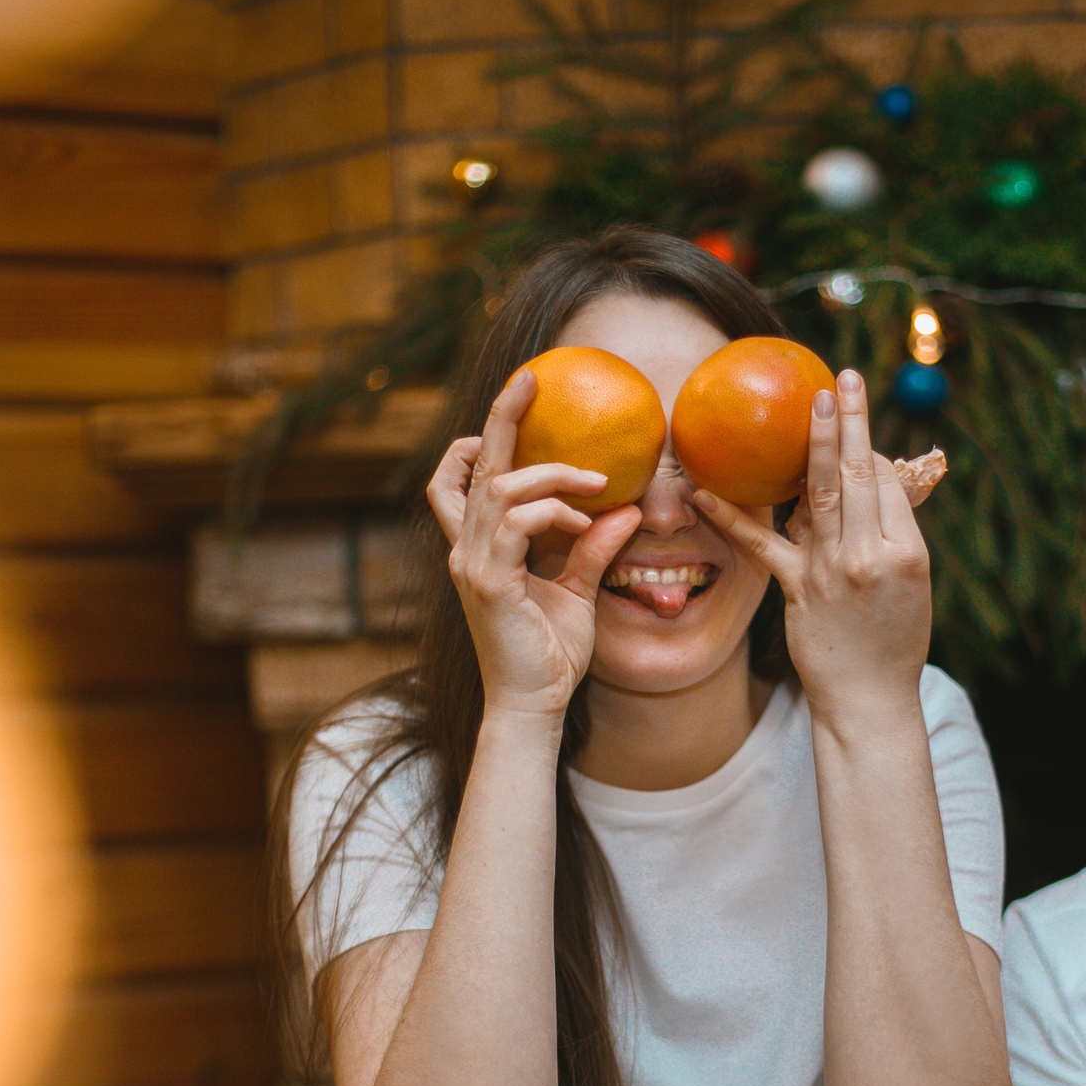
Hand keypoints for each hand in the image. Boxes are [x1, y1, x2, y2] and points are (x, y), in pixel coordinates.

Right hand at [425, 368, 643, 719]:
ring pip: (501, 488)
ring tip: (597, 482)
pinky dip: (553, 512)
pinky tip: (584, 523)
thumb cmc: (550, 655)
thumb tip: (624, 511)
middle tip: (530, 379)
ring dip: (551, 474)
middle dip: (500, 416)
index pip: (461, 480)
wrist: (533, 706)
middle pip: (472, 466)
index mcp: (480, 548)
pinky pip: (517, 524)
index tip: (515, 407)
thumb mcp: (577, 591)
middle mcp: (468, 549)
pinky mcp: (491, 583)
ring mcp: (474, 564)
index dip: (476, 440)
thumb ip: (593, 548)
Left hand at [695, 369, 930, 727]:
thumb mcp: (913, 582)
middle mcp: (871, 555)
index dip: (869, 446)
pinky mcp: (796, 590)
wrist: (871, 699)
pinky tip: (705, 490)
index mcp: (907, 550)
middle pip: (857, 476)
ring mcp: (831, 571)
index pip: (885, 482)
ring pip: (817, 495)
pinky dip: (731, 517)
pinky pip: (762, 544)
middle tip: (840, 381)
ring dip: (811, 444)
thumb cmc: (894, 639)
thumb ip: (890, 531)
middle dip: (849, 422)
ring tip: (808, 404)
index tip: (854, 415)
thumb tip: (866, 479)